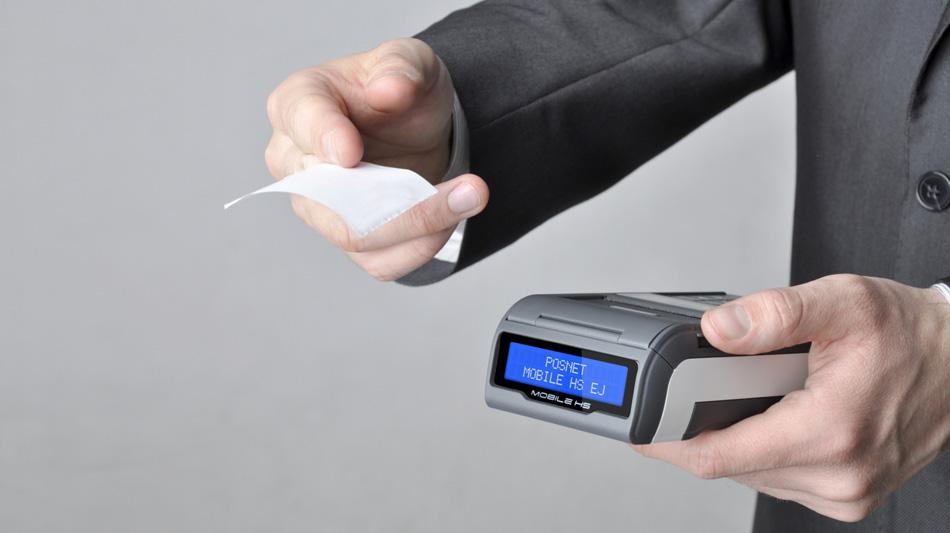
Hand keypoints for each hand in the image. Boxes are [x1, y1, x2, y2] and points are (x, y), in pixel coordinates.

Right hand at [264, 38, 488, 279]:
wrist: (417, 125)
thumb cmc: (398, 88)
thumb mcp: (409, 60)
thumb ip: (400, 66)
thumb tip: (388, 89)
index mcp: (297, 104)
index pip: (301, 120)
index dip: (323, 137)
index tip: (350, 150)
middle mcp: (295, 161)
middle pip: (327, 199)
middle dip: (398, 201)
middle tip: (466, 187)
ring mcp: (318, 208)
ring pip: (356, 237)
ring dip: (421, 225)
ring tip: (471, 195)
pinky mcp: (350, 241)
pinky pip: (381, 263)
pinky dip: (422, 246)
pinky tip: (452, 216)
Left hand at [634, 274, 949, 521]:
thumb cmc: (911, 335)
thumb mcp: (843, 301)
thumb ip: (774, 312)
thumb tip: (718, 328)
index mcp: (831, 431)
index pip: (719, 457)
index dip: (668, 443)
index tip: (640, 429)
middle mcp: (839, 474)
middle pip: (729, 466)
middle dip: (705, 427)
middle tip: (708, 387)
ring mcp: (844, 491)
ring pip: (752, 475)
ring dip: (737, 438)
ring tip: (755, 396)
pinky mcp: (847, 495)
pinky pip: (779, 479)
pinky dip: (764, 449)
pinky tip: (776, 416)